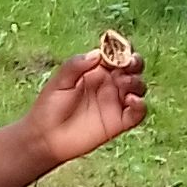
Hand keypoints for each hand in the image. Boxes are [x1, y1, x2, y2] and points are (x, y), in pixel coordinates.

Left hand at [24, 50, 146, 169]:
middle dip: (135, 62)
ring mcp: (116, 103)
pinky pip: (138, 112)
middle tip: (129, 63)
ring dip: (136, 81)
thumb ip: (76, 65)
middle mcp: (109, 84)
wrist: (45, 138)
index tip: (122, 48)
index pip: (116, 55)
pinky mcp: (119, 122)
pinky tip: (131, 100)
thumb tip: (98, 53)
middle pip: (132, 69)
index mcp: (96, 70)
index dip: (122, 49)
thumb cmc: (49, 107)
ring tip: (124, 83)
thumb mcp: (59, 82)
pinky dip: (141, 105)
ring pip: (138, 87)